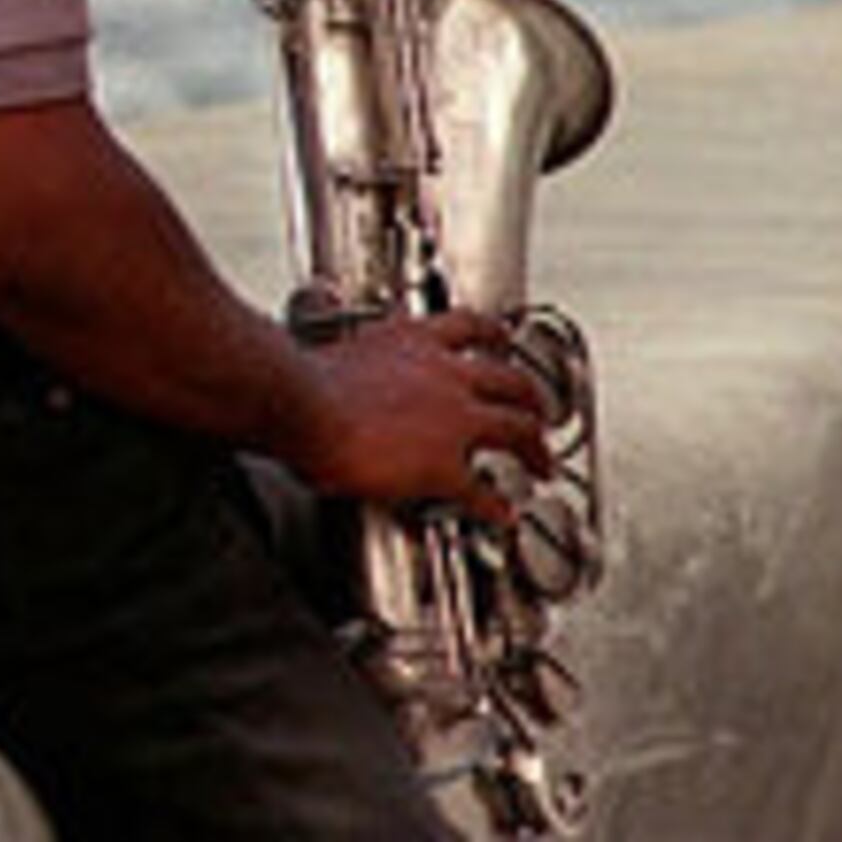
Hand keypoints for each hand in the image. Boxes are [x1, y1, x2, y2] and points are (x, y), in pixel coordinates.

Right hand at [286, 308, 557, 524]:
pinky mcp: (444, 466)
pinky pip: (483, 490)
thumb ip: (356, 358)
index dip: (494, 335)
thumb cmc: (301, 380)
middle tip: (538, 413)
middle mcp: (443, 373)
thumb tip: (338, 368)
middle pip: (511, 380)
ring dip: (535, 448)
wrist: (299, 403)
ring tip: (543, 463)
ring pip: (516, 428)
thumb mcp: (337, 349)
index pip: (469, 326)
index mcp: (412, 340)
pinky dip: (496, 505)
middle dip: (532, 398)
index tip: (503, 340)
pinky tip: (501, 515)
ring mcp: (452, 419)